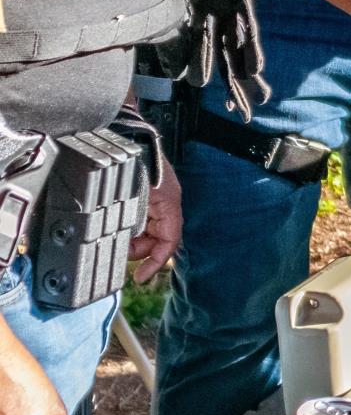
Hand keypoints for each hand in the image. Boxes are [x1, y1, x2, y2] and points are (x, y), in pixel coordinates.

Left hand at [129, 150, 181, 284]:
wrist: (127, 138)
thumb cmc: (137, 163)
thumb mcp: (139, 198)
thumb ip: (137, 226)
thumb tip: (128, 252)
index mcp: (170, 204)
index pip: (169, 242)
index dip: (156, 261)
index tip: (140, 276)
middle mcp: (165, 204)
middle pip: (157, 239)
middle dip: (140, 250)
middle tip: (121, 254)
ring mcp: (155, 200)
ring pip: (148, 231)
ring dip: (133, 240)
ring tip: (116, 240)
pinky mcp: (144, 196)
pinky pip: (141, 219)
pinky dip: (130, 228)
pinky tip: (117, 228)